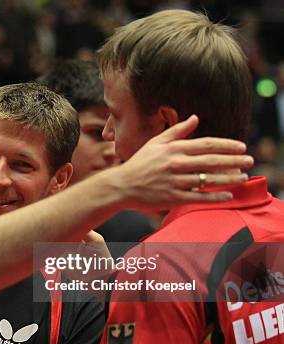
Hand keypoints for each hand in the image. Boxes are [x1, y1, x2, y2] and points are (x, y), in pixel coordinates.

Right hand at [110, 115, 252, 210]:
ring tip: (243, 177)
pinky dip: (214, 196)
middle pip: (210, 161)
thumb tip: (194, 118)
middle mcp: (175, 164)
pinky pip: (198, 197)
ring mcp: (174, 182)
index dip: (226, 145)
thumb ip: (176, 131)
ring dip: (228, 178)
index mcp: (172, 149)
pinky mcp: (172, 198)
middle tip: (249, 160)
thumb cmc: (139, 164)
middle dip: (233, 160)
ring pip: (207, 179)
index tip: (241, 146)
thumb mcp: (155, 143)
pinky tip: (227, 195)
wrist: (121, 186)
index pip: (205, 145)